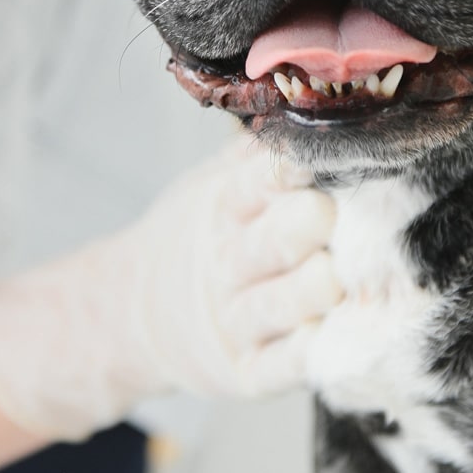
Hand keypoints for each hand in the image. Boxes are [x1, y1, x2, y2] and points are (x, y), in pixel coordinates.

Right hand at [0, 137, 341, 440]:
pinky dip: (312, 351)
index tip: (328, 154)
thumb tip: (304, 100)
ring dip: (318, 287)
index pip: (260, 180)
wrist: (132, 312)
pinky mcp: (247, 372)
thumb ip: (256, 150)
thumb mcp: (212, 182)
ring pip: (284, 303)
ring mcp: (237, 320)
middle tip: (337, 212)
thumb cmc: (203, 231)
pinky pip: (284, 365)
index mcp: (223, 206)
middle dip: (312, 223)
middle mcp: (230, 262)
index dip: (295, 166)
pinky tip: (337, 332)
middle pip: (275, 241)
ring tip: (340, 273)